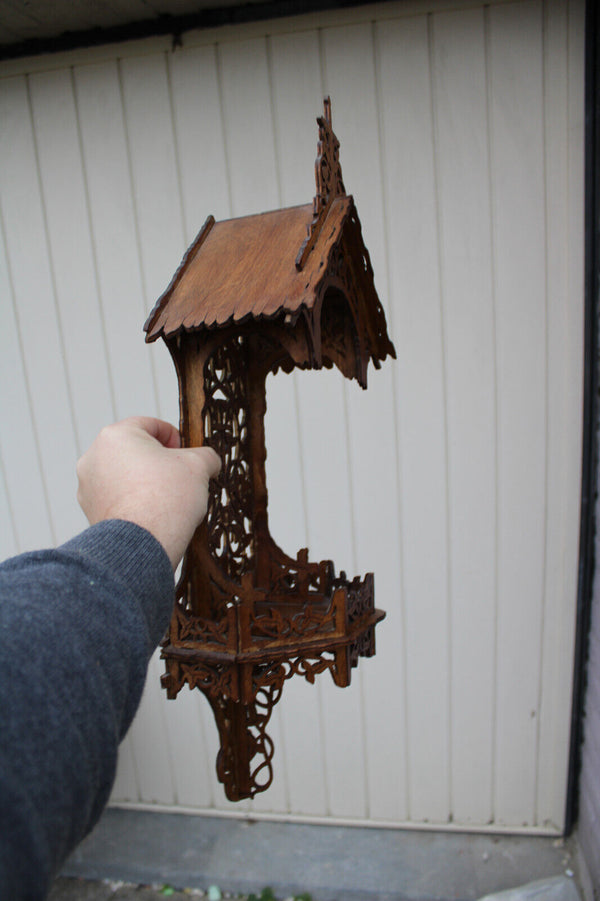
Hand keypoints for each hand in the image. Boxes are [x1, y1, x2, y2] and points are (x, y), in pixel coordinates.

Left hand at [77, 417, 220, 569]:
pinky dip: (134, 501)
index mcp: (116, 435)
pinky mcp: (90, 511)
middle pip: (135, 450)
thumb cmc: (165, 500)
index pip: (151, 424)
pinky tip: (153, 514)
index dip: (174, 437)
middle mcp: (95, 457)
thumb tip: (209, 461)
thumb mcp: (199, 466)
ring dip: (146, 481)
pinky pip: (117, 498)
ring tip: (168, 499)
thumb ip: (206, 455)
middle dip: (159, 462)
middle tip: (180, 477)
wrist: (144, 544)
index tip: (185, 452)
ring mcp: (89, 486)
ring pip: (125, 475)